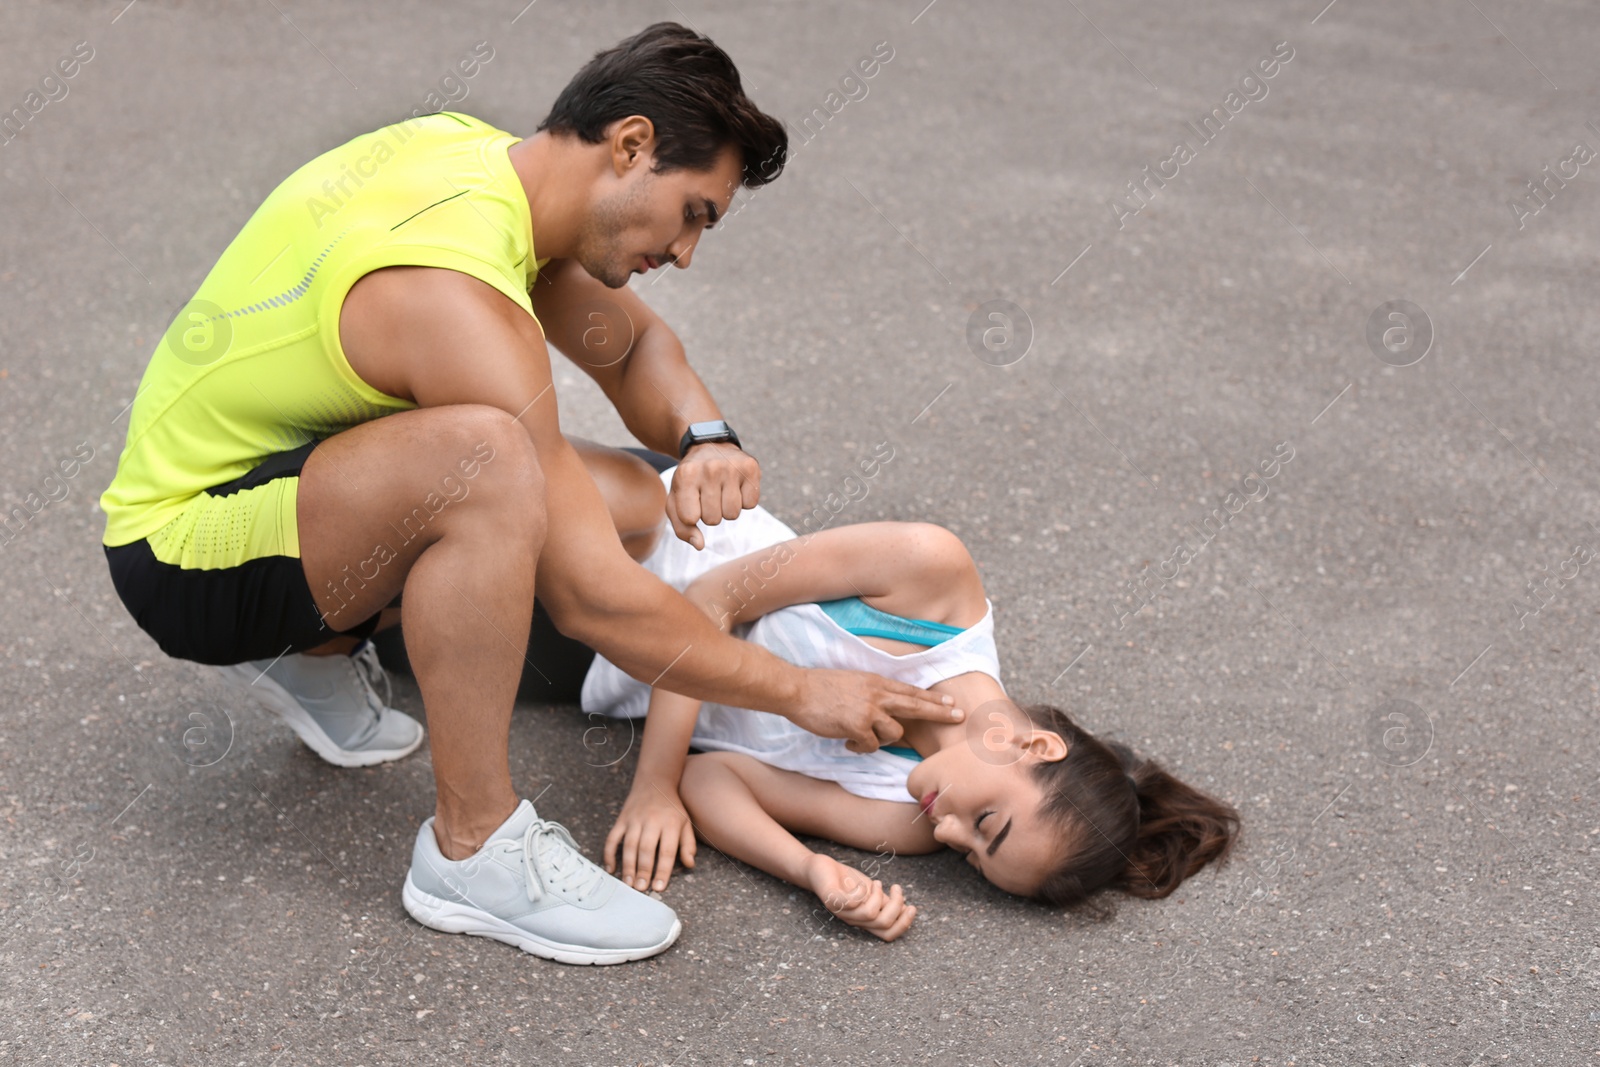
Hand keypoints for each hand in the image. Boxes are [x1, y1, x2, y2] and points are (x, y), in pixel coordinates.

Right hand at [603, 782, 696, 892]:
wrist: (655, 781)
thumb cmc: (672, 807)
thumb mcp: (686, 822)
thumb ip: (688, 844)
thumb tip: (689, 864)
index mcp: (671, 823)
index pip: (667, 851)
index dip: (663, 871)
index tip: (659, 887)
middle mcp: (652, 820)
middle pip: (646, 849)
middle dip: (643, 871)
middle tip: (641, 889)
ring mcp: (634, 819)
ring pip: (629, 845)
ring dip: (627, 866)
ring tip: (628, 883)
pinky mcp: (622, 819)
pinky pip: (612, 838)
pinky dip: (609, 854)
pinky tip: (611, 868)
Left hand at [667, 441, 759, 548]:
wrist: (709, 445)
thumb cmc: (691, 480)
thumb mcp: (677, 499)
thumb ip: (682, 527)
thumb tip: (700, 545)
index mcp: (686, 475)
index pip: (690, 519)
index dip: (691, 515)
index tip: (691, 500)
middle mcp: (710, 468)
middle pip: (713, 520)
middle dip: (710, 513)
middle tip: (708, 494)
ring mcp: (732, 466)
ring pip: (733, 514)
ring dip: (727, 508)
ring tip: (721, 490)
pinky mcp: (751, 467)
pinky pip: (751, 504)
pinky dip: (744, 500)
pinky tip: (735, 486)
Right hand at [788, 668, 962, 752]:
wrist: (797, 689)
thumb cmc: (819, 687)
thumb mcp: (852, 682)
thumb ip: (870, 693)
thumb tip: (882, 710)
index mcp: (875, 682)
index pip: (910, 691)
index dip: (932, 697)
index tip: (951, 702)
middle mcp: (876, 694)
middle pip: (916, 705)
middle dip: (940, 712)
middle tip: (959, 716)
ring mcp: (868, 710)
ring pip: (894, 732)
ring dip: (882, 739)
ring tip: (861, 737)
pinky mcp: (857, 726)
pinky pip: (870, 746)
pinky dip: (860, 748)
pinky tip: (847, 742)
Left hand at [806, 853, 916, 941]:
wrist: (819, 868)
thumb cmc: (846, 882)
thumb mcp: (871, 892)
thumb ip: (885, 902)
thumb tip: (906, 909)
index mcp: (864, 921)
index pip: (887, 935)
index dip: (904, 924)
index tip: (912, 907)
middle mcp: (853, 921)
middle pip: (883, 924)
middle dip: (896, 906)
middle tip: (897, 889)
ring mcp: (841, 912)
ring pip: (870, 913)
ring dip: (878, 895)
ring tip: (876, 883)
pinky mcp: (831, 900)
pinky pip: (851, 902)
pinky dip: (861, 892)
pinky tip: (862, 884)